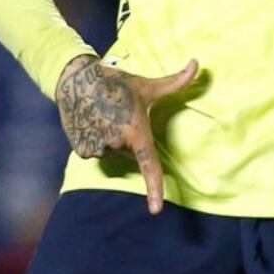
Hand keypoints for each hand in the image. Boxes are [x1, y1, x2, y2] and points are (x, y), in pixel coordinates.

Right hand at [55, 55, 199, 213]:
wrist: (76, 79)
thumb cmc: (116, 82)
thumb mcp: (147, 85)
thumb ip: (176, 81)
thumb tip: (198, 63)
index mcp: (136, 132)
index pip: (150, 166)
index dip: (155, 190)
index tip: (157, 210)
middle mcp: (117, 143)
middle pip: (130, 152)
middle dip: (128, 138)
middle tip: (120, 115)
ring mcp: (98, 148)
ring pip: (112, 152)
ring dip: (110, 139)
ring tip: (104, 116)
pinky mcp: (81, 150)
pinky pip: (95, 152)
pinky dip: (95, 140)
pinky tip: (91, 121)